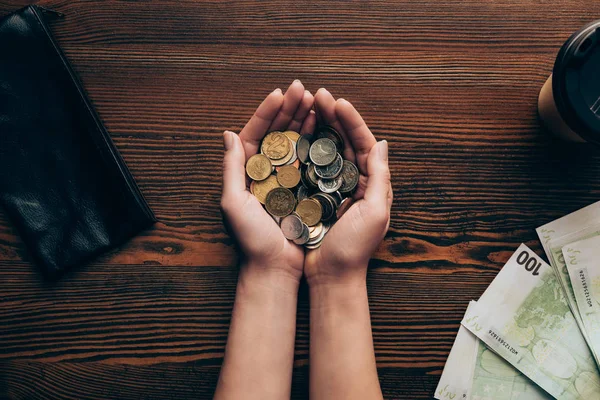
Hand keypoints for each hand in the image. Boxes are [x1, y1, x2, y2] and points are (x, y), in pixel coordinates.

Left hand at [221, 80, 315, 285]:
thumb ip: (231, 168)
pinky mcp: (303, 190)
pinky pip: (309, 161)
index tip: (280, 93)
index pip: (255, 134)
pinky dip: (315, 142)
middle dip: (288, 109)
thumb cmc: (252, 240)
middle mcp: (266, 173)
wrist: (274, 268)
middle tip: (302, 89)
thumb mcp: (234, 203)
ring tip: (315, 101)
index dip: (266, 112)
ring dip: (303, 120)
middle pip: (276, 134)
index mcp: (247, 173)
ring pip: (294, 143)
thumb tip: (228, 133)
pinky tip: (323, 126)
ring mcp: (285, 180)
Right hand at [305, 89, 391, 287]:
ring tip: (307, 106)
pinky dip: (305, 148)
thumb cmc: (354, 249)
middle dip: (333, 116)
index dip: (352, 121)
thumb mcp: (376, 212)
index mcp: (372, 184)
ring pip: (327, 149)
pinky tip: (295, 132)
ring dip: (319, 126)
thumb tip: (382, 143)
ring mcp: (333, 188)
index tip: (337, 101)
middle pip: (345, 141)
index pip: (364, 144)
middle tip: (318, 95)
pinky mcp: (314, 196)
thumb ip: (381, 178)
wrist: (331, 276)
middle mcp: (354, 182)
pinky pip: (310, 166)